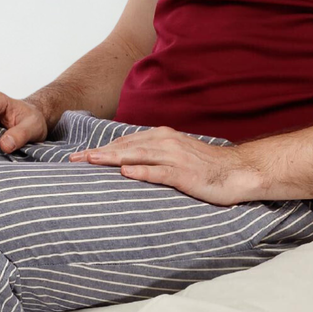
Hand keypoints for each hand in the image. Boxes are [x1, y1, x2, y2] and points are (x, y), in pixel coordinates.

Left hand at [67, 126, 260, 206]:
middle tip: (74, 160)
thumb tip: (128, 164)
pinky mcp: (185, 174)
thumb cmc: (207, 167)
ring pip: (138, 155)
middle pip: (125, 146)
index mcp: (162, 138)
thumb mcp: (177, 156)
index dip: (102, 148)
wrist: (239, 171)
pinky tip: (125, 172)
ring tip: (91, 161)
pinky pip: (160, 172)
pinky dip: (142, 171)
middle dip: (98, 152)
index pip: (125, 141)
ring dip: (112, 157)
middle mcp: (166, 143)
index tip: (79, 156)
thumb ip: (154, 157)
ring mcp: (176, 158)